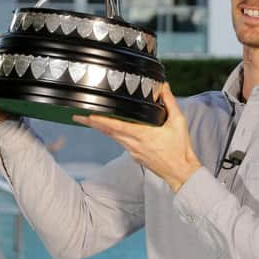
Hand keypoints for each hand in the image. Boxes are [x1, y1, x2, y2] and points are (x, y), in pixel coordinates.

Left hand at [73, 83, 201, 192]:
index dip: (100, 120)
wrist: (181, 172)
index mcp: (142, 134)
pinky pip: (121, 142)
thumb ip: (170, 102)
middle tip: (77, 115)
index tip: (87, 115)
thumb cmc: (180, 149)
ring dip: (101, 128)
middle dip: (92, 123)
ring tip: (89, 120)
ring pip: (113, 137)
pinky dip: (114, 135)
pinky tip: (112, 129)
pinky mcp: (135, 156)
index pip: (116, 126)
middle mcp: (134, 144)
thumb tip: (163, 86)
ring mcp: (133, 152)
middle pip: (108, 131)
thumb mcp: (178, 122)